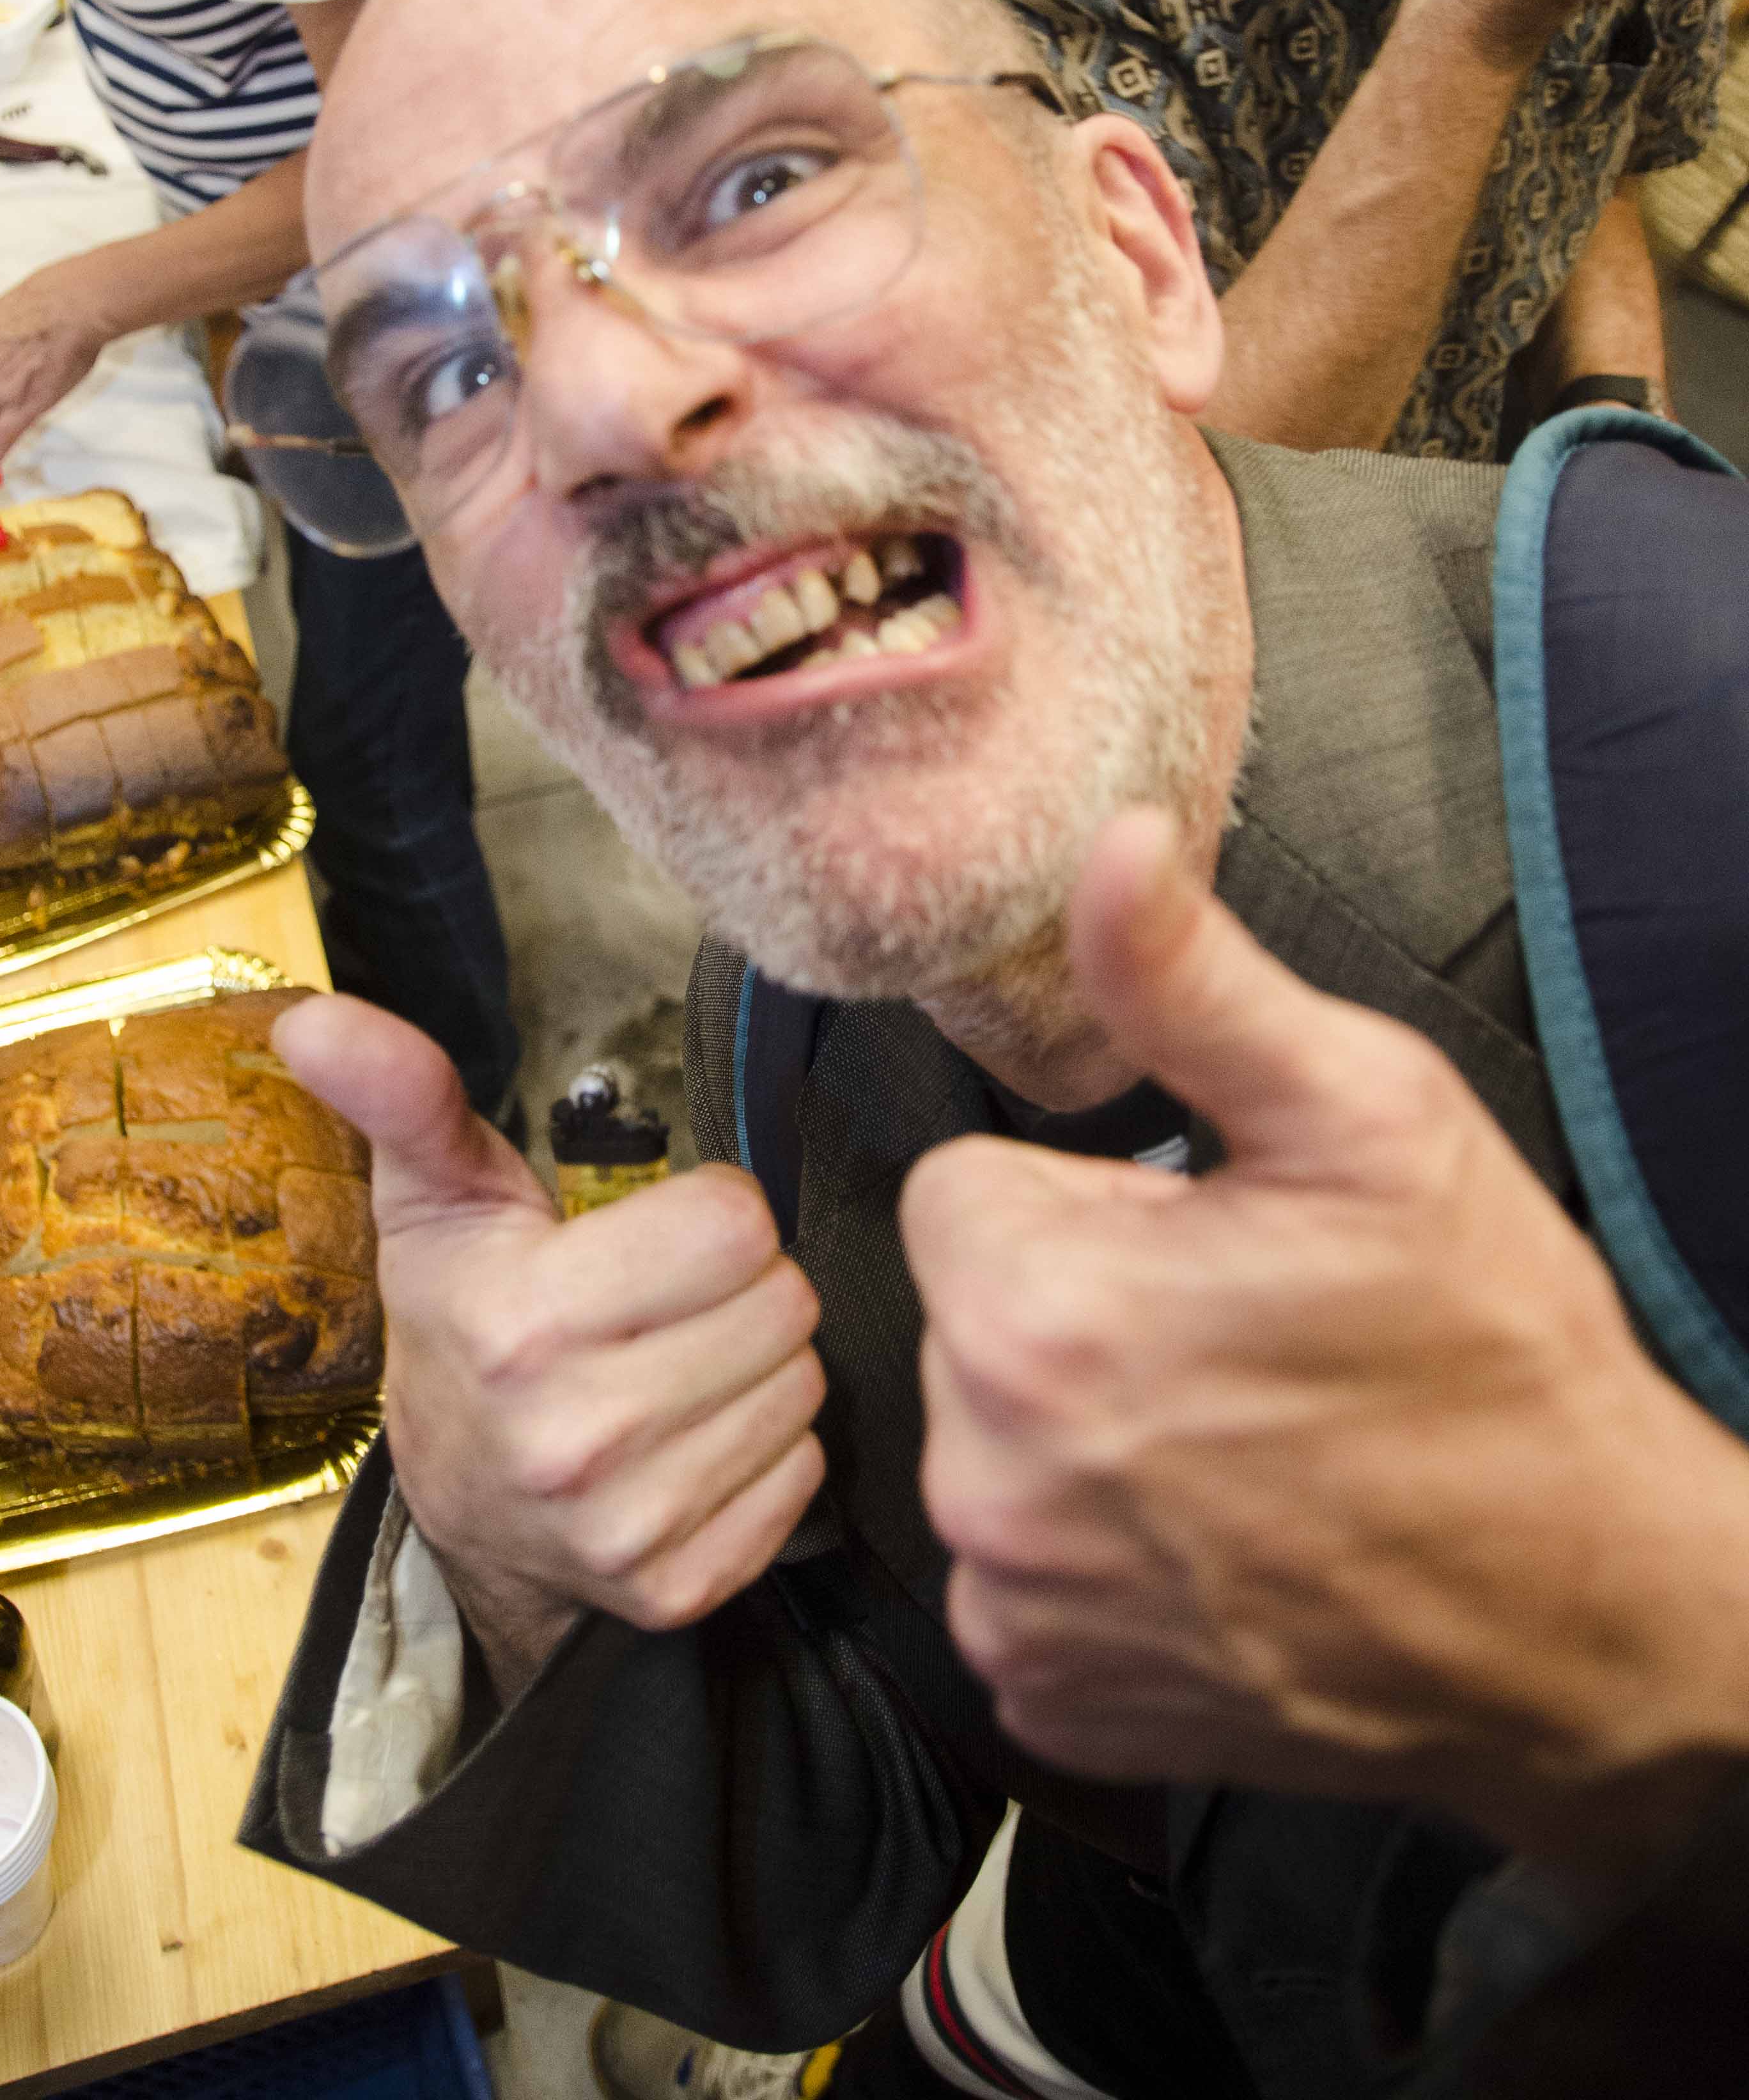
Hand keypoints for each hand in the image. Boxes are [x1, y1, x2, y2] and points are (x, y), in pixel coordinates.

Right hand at [275, 995, 825, 1692]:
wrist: (458, 1503)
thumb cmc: (462, 1317)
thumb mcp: (434, 1195)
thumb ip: (401, 1092)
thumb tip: (312, 1016)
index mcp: (520, 1324)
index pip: (735, 1221)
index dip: (705, 1209)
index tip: (650, 1232)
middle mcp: (574, 1437)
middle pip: (784, 1298)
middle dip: (738, 1283)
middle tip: (667, 1299)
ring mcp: (628, 1525)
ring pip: (801, 1383)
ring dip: (756, 1361)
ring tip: (675, 1361)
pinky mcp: (679, 1587)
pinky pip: (802, 1471)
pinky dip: (763, 1447)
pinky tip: (692, 1436)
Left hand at [903, 811, 1748, 1879]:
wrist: (1592, 1612)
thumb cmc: (1491, 1358)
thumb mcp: (1365, 1117)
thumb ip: (1191, 980)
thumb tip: (1104, 850)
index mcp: (1030, 1318)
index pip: (964, 1191)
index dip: (1092, 1203)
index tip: (1202, 1244)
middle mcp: (987, 1482)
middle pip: (975, 1319)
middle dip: (1081, 1311)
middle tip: (1241, 1344)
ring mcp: (1018, 1611)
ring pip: (995, 1448)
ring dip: (1087, 1436)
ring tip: (1245, 1446)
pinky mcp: (1054, 1706)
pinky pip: (1024, 1582)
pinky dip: (1101, 1564)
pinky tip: (1223, 1549)